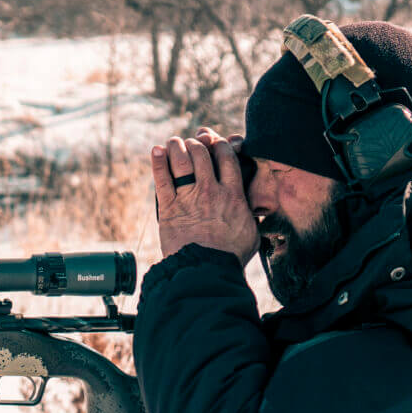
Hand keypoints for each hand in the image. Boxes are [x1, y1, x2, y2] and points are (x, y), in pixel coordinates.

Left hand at [150, 127, 256, 264]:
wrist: (206, 270)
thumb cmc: (230, 256)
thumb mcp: (251, 233)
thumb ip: (249, 216)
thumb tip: (254, 214)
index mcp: (233, 195)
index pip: (227, 158)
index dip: (219, 144)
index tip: (214, 142)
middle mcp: (211, 191)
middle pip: (202, 154)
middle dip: (196, 143)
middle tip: (191, 142)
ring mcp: (189, 197)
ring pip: (182, 161)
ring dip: (177, 147)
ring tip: (174, 142)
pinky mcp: (169, 208)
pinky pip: (162, 179)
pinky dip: (158, 162)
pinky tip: (156, 151)